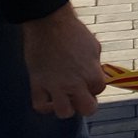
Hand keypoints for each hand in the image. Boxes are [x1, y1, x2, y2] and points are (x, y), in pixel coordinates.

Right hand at [21, 4, 103, 118]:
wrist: (49, 24)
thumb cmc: (73, 32)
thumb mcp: (94, 47)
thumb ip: (95, 65)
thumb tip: (96, 74)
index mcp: (92, 74)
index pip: (99, 90)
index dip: (94, 86)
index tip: (88, 79)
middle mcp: (75, 84)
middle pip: (87, 109)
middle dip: (86, 105)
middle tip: (80, 96)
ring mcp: (55, 86)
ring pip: (64, 112)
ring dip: (66, 108)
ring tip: (64, 99)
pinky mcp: (37, 84)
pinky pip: (39, 105)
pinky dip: (44, 106)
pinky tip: (48, 98)